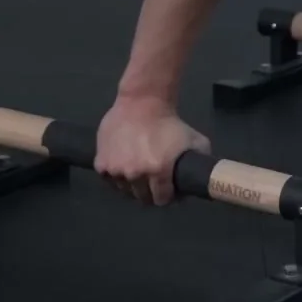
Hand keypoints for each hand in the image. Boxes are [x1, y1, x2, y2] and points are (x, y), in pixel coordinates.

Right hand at [94, 95, 210, 205]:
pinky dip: (115, 177)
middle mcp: (136, 174)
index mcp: (159, 171)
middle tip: (152, 182)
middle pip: (142, 197)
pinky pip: (108, 180)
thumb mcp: (196, 141)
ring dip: (132, 185)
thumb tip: (200, 180)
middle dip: (150, 192)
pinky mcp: (101, 163)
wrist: (143, 102)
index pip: (161, 199)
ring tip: (137, 172)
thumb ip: (200, 161)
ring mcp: (116, 169)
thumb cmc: (169, 122)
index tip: (167, 191)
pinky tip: (123, 167)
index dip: (166, 196)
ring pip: (124, 190)